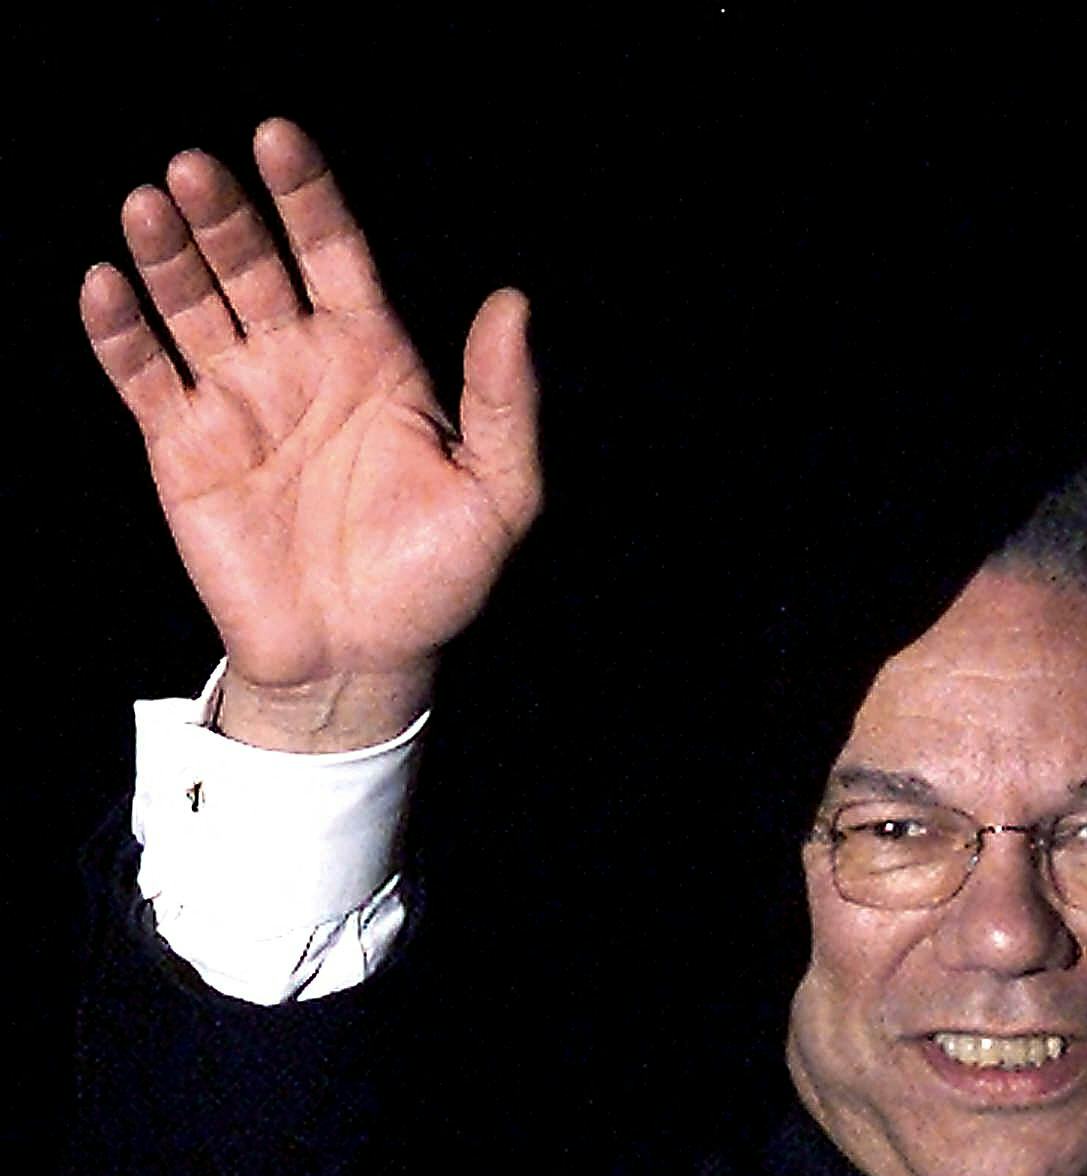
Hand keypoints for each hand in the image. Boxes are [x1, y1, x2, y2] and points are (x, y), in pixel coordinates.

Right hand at [80, 118, 540, 748]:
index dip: (305, 194)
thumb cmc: (435, 579)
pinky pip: (143, 377)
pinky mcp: (182, 450)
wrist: (360, 660)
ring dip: (167, 254)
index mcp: (372, 355)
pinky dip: (120, 333)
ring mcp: (236, 402)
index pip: (333, 250)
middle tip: (198, 172)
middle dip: (225, 216)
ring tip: (151, 205)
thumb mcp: (498, 493)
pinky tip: (106, 286)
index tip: (277, 137)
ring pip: (191, 305)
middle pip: (251, 264)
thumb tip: (514, 302)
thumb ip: (503, 400)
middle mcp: (298, 362)